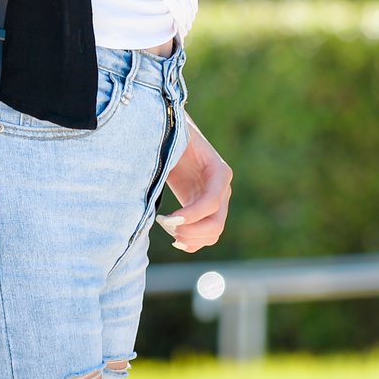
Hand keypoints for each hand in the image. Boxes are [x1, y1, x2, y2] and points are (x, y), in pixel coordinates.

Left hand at [154, 110, 230, 252]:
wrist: (175, 135)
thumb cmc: (172, 134)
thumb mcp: (174, 138)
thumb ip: (172, 146)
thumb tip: (156, 148)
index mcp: (219, 171)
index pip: (212, 201)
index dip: (192, 214)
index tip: (168, 219)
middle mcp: (222, 189)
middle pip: (216, 223)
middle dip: (191, 231)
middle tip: (166, 224)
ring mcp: (216, 202)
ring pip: (213, 234)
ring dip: (190, 238)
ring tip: (167, 227)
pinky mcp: (204, 211)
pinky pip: (205, 236)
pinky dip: (192, 243)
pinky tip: (174, 238)